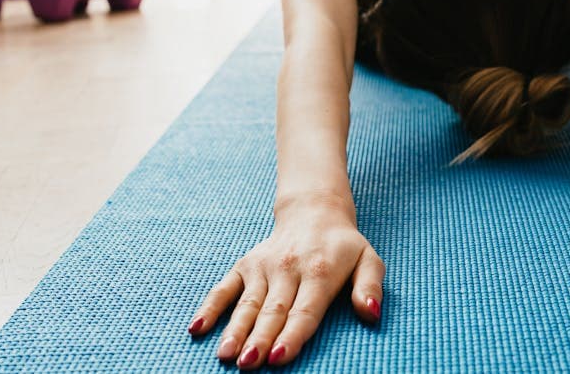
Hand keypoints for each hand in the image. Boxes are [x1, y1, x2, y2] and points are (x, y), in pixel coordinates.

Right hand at [187, 197, 384, 368]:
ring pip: (247, 304)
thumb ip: (370, 287)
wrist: (314, 212)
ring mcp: (263, 267)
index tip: (279, 357)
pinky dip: (210, 307)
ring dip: (235, 330)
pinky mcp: (245, 265)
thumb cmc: (344, 247)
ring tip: (225, 355)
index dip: (292, 335)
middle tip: (248, 364)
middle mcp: (288, 268)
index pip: (305, 310)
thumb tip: (372, 314)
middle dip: (260, 339)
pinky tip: (198, 328)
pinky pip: (224, 288)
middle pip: (273, 311)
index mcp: (320, 271)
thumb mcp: (369, 260)